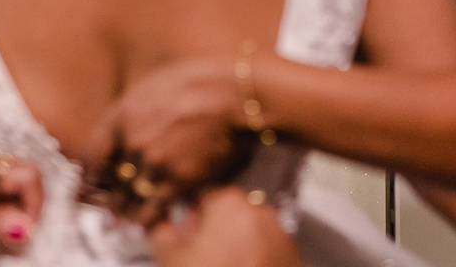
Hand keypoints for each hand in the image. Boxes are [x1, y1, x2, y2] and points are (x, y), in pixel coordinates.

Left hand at [79, 57, 243, 224]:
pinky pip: (153, 211)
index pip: (90, 157)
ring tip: (129, 213)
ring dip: (127, 208)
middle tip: (114, 201)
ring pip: (128, 199)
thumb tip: (125, 126)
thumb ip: (132, 110)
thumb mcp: (152, 84)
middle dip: (112, 193)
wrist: (235, 94)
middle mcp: (132, 142)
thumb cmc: (199, 80)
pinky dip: (147, 219)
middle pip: (110, 181)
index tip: (95, 182)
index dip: (91, 175)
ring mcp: (154, 163)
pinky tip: (147, 219)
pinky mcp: (179, 180)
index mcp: (121, 116)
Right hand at [152, 187, 301, 266]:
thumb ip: (162, 233)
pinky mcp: (293, 259)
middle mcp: (260, 213)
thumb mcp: (171, 259)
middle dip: (214, 231)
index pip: (204, 195)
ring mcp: (281, 237)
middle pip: (229, 213)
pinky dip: (255, 260)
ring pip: (250, 233)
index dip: (190, 214)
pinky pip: (268, 252)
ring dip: (235, 245)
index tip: (184, 229)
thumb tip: (162, 226)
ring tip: (219, 265)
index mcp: (230, 204)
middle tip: (199, 256)